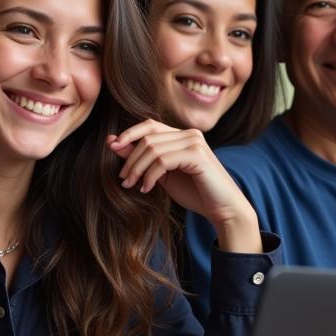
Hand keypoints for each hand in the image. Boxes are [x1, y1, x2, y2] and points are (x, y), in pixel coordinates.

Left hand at [108, 121, 260, 251]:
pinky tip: (146, 188)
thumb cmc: (195, 192)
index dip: (128, 134)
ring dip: (137, 169)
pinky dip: (150, 176)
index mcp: (182, 135)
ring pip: (152, 149)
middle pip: (147, 138)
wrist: (223, 209)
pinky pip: (162, 161)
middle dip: (130, 159)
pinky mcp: (197, 155)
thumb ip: (142, 158)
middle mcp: (189, 134)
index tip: (112, 148)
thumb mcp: (162, 174)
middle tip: (123, 179)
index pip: (149, 125)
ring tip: (132, 185)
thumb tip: (113, 143)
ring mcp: (194, 142)